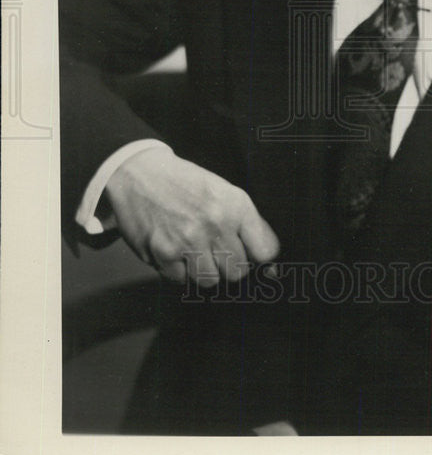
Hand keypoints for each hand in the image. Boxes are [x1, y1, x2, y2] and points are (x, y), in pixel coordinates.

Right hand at [104, 145, 278, 286]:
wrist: (141, 173)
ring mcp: (189, 239)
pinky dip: (178, 270)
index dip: (258, 257)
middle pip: (237, 271)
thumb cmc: (185, 183)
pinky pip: (181, 281)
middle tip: (216, 250)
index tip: (251, 255)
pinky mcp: (164, 252)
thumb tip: (268, 259)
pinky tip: (174, 249)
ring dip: (204, 270)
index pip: (264, 251)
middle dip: (229, 264)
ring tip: (195, 250)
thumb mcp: (223, 191)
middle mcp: (216, 222)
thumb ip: (247, 223)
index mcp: (236, 205)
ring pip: (211, 281)